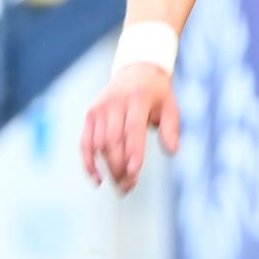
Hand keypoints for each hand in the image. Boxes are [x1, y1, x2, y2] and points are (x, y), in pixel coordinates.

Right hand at [81, 64, 179, 192]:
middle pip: (114, 140)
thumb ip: (171, 129)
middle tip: (129, 187)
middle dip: (120, 166)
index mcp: (137, 99)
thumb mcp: (170, 107)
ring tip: (121, 187)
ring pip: (99, 144)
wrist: (136, 71)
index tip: (135, 172)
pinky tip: (97, 179)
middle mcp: (114, 103)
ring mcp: (99, 109)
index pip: (132, 128)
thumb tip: (172, 151)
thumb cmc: (157, 94)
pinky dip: (88, 162)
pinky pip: (85, 142)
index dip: (133, 151)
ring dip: (108, 168)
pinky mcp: (90, 115)